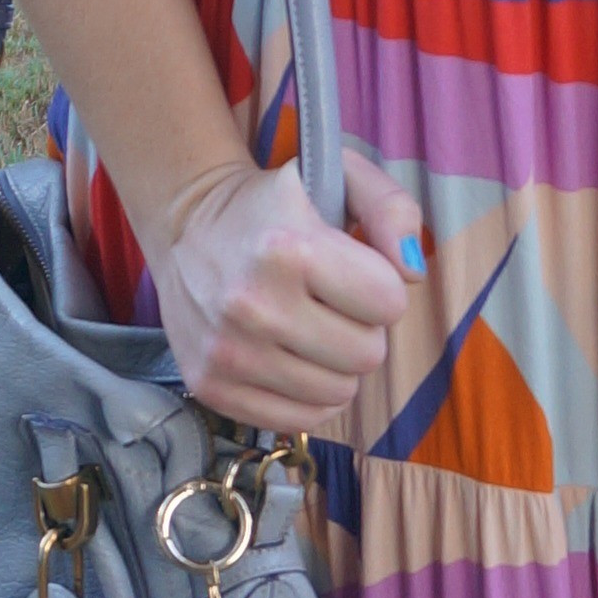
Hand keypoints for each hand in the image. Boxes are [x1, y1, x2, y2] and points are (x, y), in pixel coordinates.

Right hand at [147, 147, 422, 431]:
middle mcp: (253, 305)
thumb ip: (392, 209)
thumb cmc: (275, 204)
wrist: (185, 225)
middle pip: (367, 355)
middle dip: (362, 329)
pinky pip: (299, 420)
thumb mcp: (339, 177)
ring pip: (338, 393)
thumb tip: (412, 271)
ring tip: (308, 329)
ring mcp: (228, 352)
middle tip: (331, 304)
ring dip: (336, 365)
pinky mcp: (211, 386)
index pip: (389, 303)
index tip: (354, 272)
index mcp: (289, 248)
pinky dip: (308, 396)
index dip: (381, 287)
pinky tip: (291, 360)